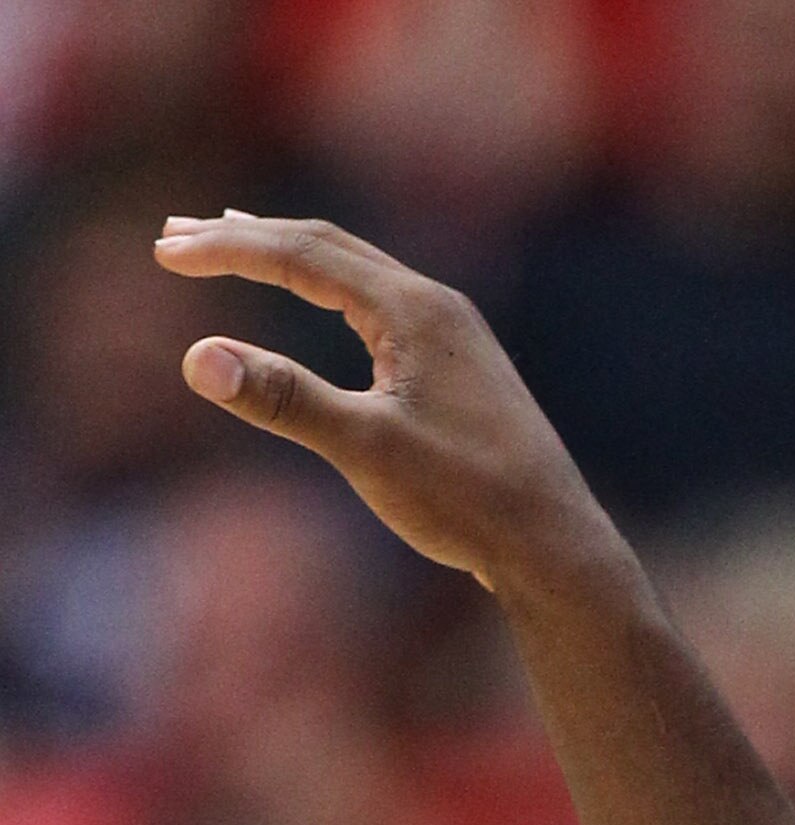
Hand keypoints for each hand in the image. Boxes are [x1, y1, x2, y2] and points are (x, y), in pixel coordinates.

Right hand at [153, 211, 611, 596]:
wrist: (557, 548)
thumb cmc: (469, 502)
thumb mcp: (368, 451)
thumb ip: (285, 399)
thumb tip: (198, 359)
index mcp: (412, 310)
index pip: (300, 255)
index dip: (228, 249)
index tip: (167, 254)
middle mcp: (436, 306)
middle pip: (326, 247)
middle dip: (249, 238)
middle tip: (179, 236)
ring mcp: (455, 335)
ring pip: (357, 272)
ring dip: (291, 256)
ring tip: (236, 242)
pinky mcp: (464, 368)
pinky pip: (383, 304)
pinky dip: (334, 289)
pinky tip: (328, 305)